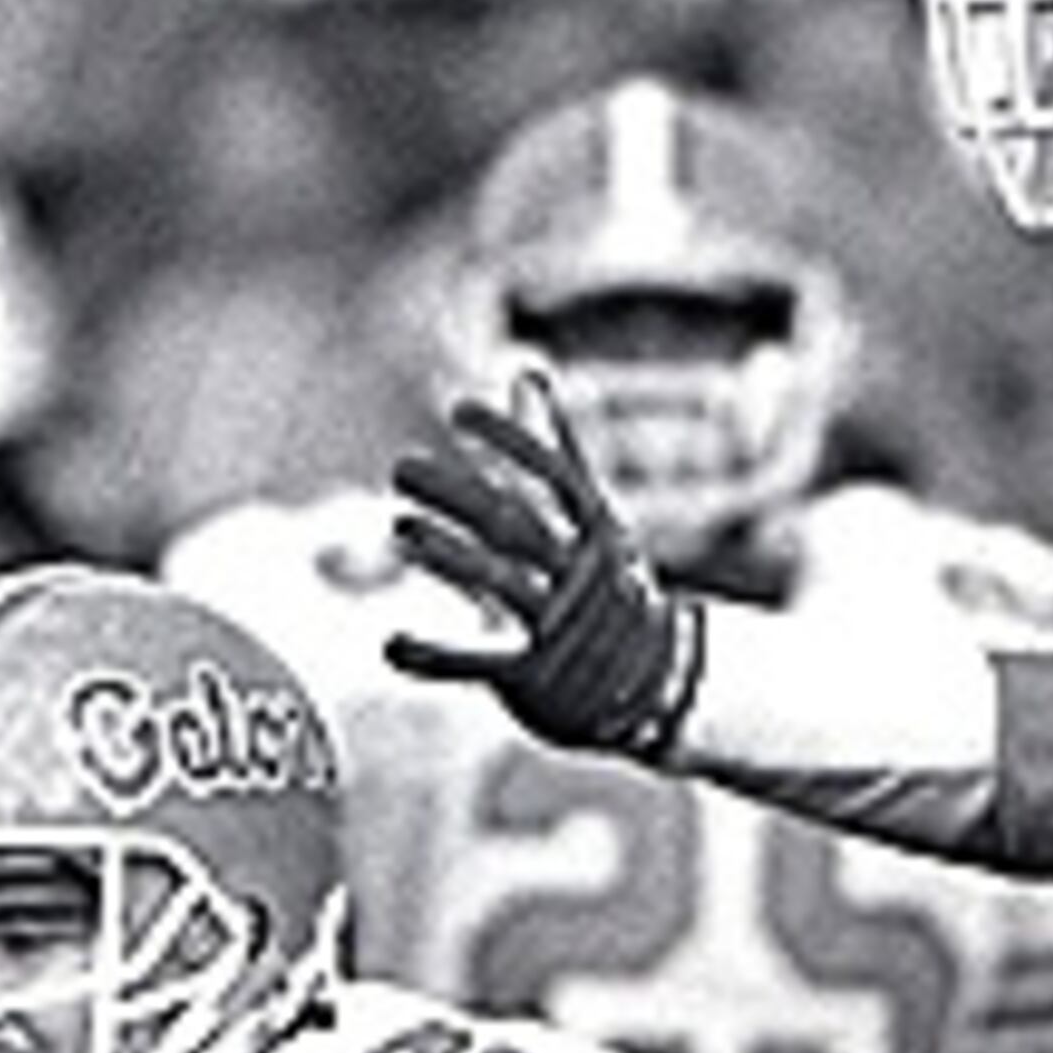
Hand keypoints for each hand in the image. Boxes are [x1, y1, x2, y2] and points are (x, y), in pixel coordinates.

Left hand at [386, 376, 702, 757]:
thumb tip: (525, 370)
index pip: (555, 475)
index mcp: (597, 531)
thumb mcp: (590, 512)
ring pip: (502, 584)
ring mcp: (560, 626)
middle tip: (401, 467)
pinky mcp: (537, 676)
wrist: (660, 682)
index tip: (459, 412)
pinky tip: (391, 645)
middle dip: (458, 495)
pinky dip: (436, 657)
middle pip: (515, 526)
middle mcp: (581, 573)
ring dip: (449, 558)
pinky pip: (481, 665)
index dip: (510, 441)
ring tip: (399, 529)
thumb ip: (554, 446)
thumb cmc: (611, 582)